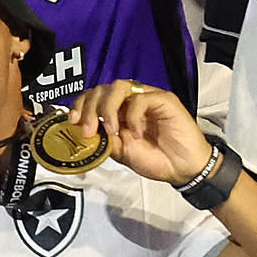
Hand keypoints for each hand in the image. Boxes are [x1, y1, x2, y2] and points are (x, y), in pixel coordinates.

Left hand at [66, 80, 215, 185]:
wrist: (184, 170)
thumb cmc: (156, 159)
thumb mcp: (121, 152)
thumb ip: (103, 140)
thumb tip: (82, 132)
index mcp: (118, 110)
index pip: (93, 96)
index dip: (80, 105)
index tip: (72, 121)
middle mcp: (130, 100)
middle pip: (102, 89)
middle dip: (89, 107)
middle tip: (89, 129)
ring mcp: (147, 98)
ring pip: (119, 87)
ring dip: (107, 107)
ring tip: (110, 129)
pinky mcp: (164, 100)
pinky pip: (141, 98)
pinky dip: (133, 115)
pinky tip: (136, 132)